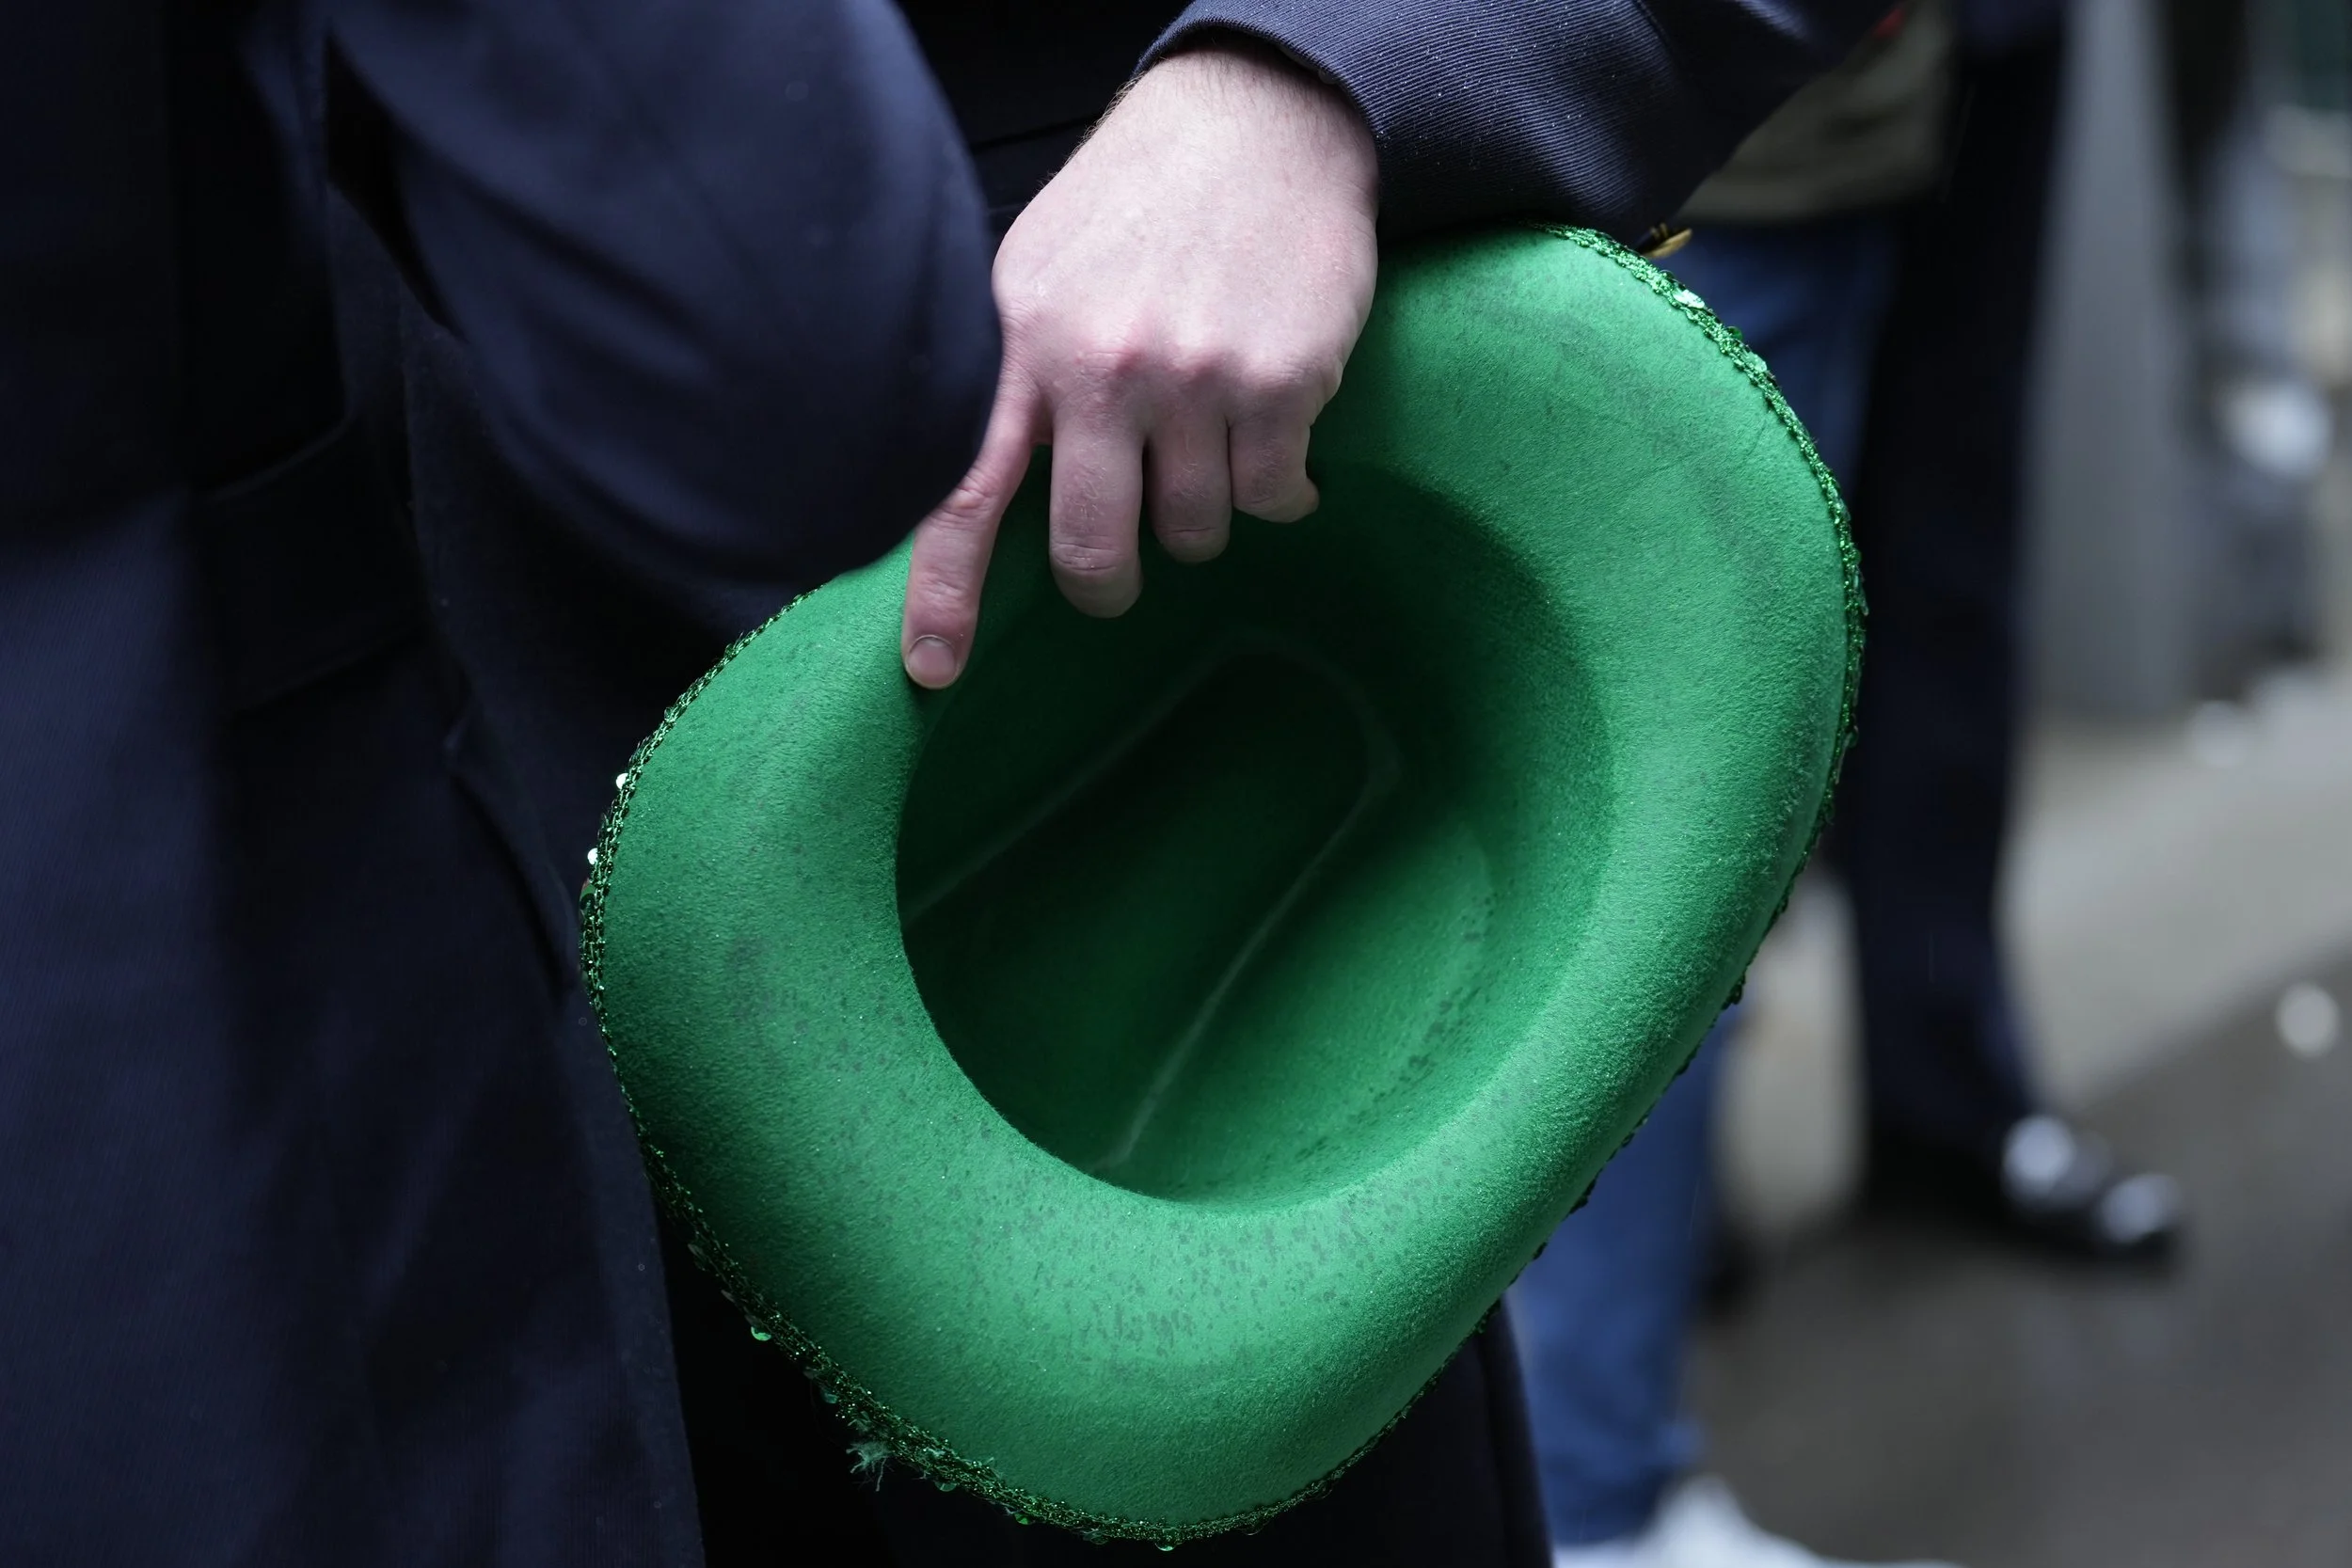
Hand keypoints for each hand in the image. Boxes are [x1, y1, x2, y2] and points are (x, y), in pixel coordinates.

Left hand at [899, 38, 1379, 687]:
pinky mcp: (1282, 385)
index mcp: (1024, 344)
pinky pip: (1274, 499)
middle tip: (1119, 573)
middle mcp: (1102, 369)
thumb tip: (972, 485)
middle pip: (1093, 547)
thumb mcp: (1035, 271)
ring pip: (1195, 533)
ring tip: (1207, 442)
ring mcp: (1195, 380)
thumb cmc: (1138, 203)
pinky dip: (1279, 490)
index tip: (935, 673)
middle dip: (1107, 583)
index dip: (945, 594)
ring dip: (1202, 512)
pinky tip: (1273, 433)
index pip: (964, 491)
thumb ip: (1011, 375)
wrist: (1259, 123)